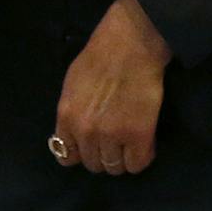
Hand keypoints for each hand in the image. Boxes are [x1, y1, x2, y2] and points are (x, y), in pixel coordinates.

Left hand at [52, 0, 170, 175]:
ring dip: (123, 157)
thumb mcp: (72, 84)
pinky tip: (145, 143)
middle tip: (116, 140)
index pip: (66, 157)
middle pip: (93, 164)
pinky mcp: (139, 135)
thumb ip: (72, 111)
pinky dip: (142, 157)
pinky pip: (137, 164)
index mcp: (67, 117)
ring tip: (131, 142)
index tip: (92, 146)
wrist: (132, 43)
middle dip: (104, 154)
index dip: (81, 153)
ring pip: (114, 167)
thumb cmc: (101, 55)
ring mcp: (112, 135)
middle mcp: (85, 131)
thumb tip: (73, 133)